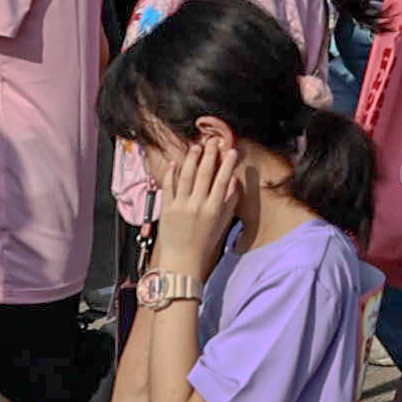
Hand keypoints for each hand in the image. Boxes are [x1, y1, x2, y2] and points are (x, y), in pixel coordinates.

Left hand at [152, 134, 243, 277]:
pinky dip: (171, 173)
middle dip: (210, 155)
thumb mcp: (223, 222)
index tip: (230, 151)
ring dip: (191, 159)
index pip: (222, 181)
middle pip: (204, 174)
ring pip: (186, 176)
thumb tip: (234, 180)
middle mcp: (197, 206)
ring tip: (196, 147)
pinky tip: (175, 162)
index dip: (227, 164)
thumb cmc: (205, 242)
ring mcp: (181, 206)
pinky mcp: (167, 208)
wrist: (183, 259)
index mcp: (213, 209)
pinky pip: (168, 186)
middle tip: (213, 141)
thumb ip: (230, 201)